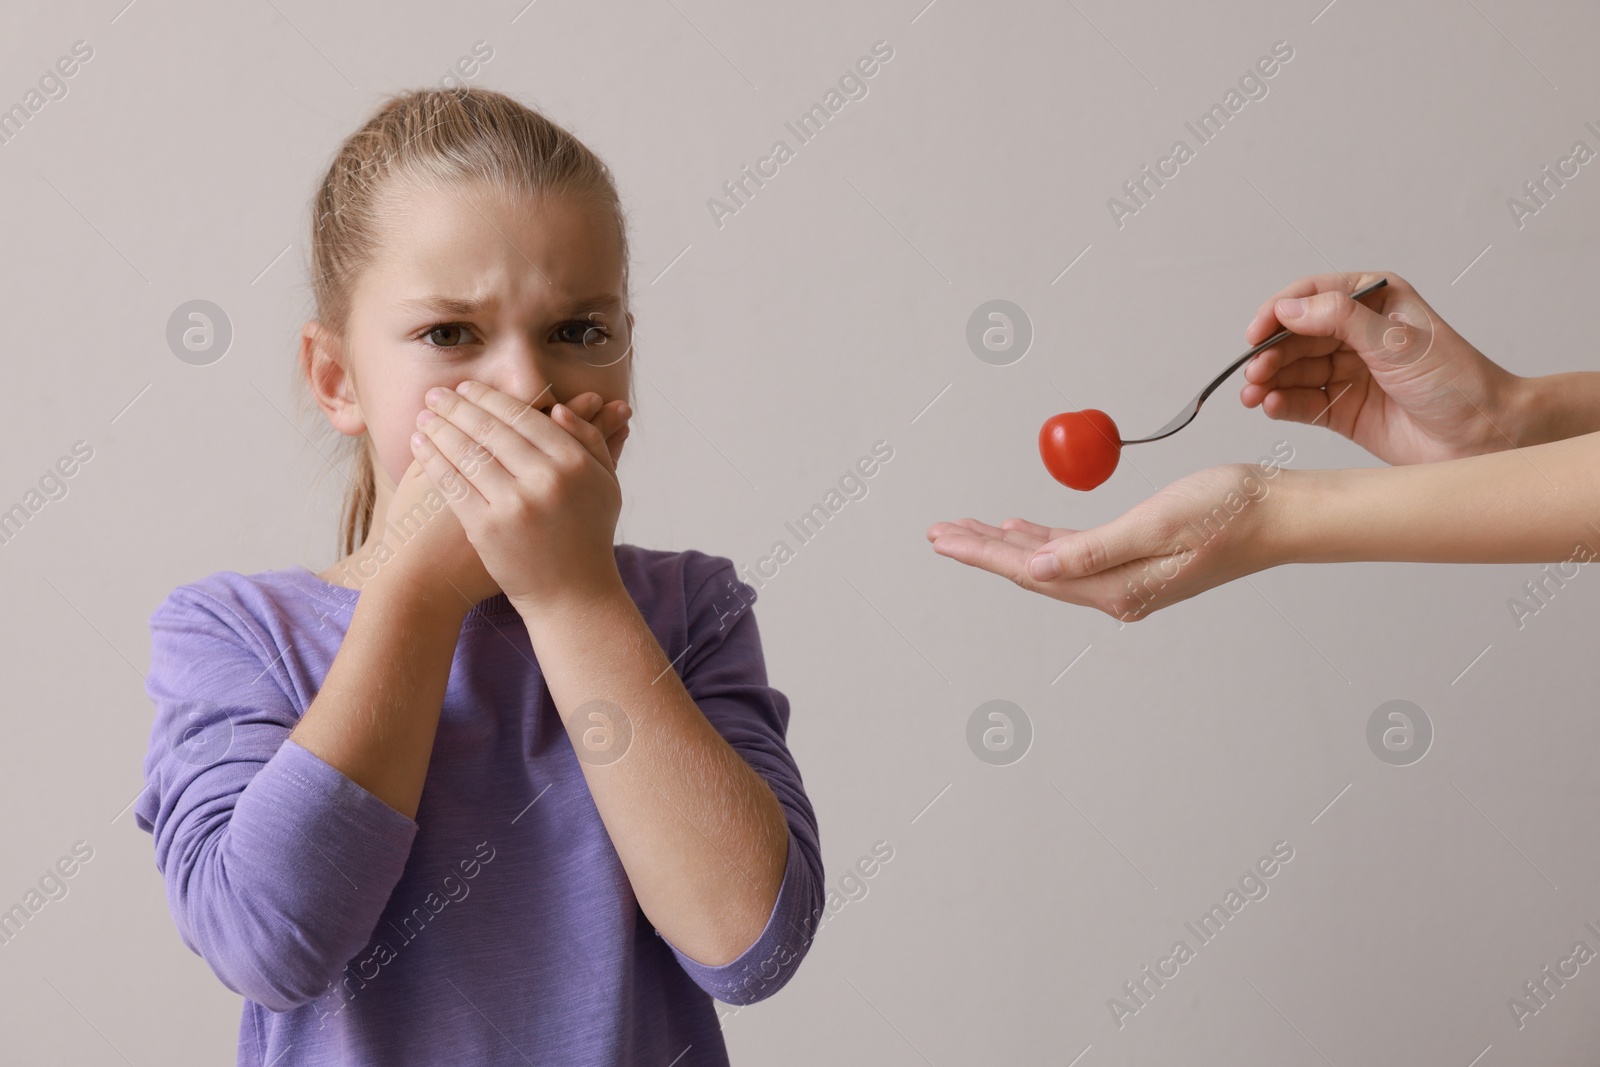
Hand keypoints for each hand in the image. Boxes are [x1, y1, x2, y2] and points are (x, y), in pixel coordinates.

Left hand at [409, 382, 630, 611]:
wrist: (573, 596)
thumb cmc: (588, 537)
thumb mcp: (605, 485)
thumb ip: (589, 442)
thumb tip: (557, 407)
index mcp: (575, 464)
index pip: (525, 417)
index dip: (491, 399)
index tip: (468, 389)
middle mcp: (546, 479)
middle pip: (491, 429)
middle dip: (457, 406)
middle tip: (436, 394)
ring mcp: (515, 503)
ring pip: (468, 452)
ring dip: (439, 427)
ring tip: (423, 415)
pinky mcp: (487, 527)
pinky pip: (453, 482)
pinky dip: (433, 459)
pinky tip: (420, 445)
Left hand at [926, 464, 1291, 620]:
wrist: (1281, 515)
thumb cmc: (1230, 509)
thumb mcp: (1156, 523)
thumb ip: (1094, 551)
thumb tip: (1036, 571)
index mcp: (1118, 588)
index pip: (1031, 573)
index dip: (982, 554)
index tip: (943, 539)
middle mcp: (1117, 592)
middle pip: (1032, 572)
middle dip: (982, 550)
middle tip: (938, 532)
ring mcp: (1127, 580)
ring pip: (1050, 563)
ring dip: (1008, 545)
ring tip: (967, 529)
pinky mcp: (1137, 563)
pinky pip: (1075, 555)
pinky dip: (1043, 541)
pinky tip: (1022, 530)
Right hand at [1240, 271, 1520, 464]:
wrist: (1483, 438)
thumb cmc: (1457, 382)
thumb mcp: (1397, 342)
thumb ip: (1340, 320)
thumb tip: (1288, 308)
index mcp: (1375, 302)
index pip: (1313, 296)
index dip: (1279, 312)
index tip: (1257, 333)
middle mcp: (1357, 334)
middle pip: (1296, 336)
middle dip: (1271, 353)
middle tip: (1254, 372)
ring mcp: (1348, 372)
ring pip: (1293, 370)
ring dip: (1269, 380)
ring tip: (1253, 393)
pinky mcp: (1342, 410)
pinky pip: (1300, 402)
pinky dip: (1280, 404)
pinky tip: (1270, 406)